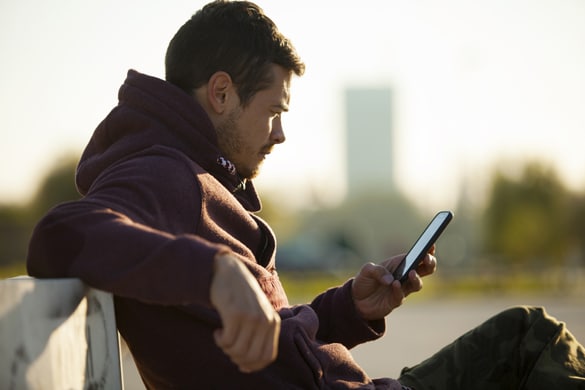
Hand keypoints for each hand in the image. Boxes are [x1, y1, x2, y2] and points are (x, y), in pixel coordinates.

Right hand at [210, 252, 280, 372]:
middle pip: (252, 357)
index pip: (268, 356)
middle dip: (237, 359)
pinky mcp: (235, 313)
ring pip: (238, 351)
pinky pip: (227, 341)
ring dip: (226, 349)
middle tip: (228, 349)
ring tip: (222, 338)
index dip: (253, 365)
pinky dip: (220, 340)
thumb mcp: (256, 314)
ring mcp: (251, 316)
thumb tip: (247, 367)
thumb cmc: (240, 297)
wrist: (228, 272)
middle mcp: (265, 320)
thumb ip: (258, 336)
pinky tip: (217, 331)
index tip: (241, 364)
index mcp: (273, 322)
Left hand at [352, 247, 436, 320]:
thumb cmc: (364, 280)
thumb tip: (391, 279)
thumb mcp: (366, 270)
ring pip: (418, 284)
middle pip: (425, 270)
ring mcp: (402, 289)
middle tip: (427, 259)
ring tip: (411, 273)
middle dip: (429, 263)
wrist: (355, 300)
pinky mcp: (395, 301)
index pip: (417, 256)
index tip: (431, 245)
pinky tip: (395, 284)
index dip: (426, 251)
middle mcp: (404, 276)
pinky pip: (401, 296)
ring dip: (417, 279)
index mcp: (399, 264)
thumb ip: (377, 271)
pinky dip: (398, 290)